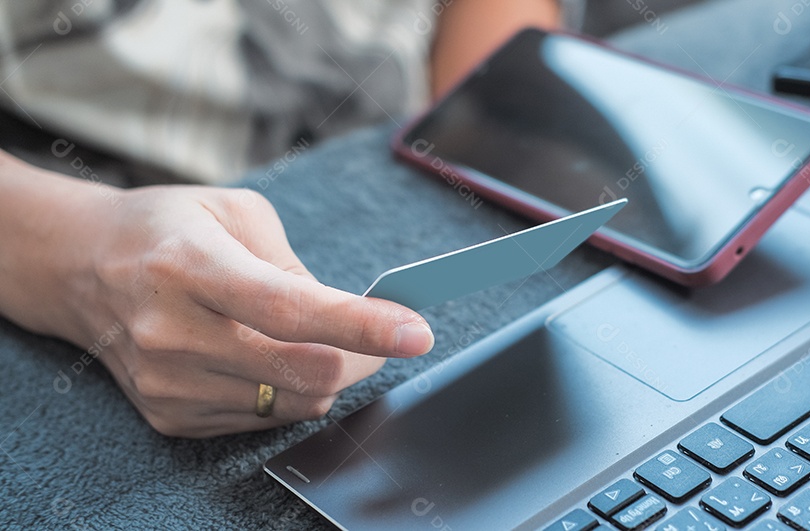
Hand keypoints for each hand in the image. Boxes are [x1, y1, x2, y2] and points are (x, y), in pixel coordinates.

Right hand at [0, 159, 433, 437]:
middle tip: (379, 336)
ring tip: (309, 337)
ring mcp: (167, 381)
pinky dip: (286, 391)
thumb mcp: (237, 214)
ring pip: (292, 403)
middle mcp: (171, 330)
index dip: (360, 325)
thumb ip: (298, 266)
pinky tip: (264, 356)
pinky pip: (263, 419)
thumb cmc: (169, 229)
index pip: (289, 308)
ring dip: (325, 375)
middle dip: (361, 358)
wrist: (80, 267)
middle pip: (302, 372)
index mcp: (190, 264)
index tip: (416, 332)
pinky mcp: (168, 414)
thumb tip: (353, 319)